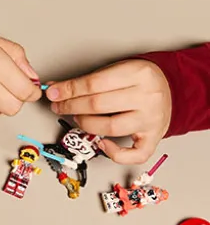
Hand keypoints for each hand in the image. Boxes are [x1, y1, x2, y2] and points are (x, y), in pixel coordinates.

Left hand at [46, 59, 170, 163]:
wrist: (171, 88)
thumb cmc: (138, 80)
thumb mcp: (117, 69)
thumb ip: (88, 80)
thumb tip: (56, 89)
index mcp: (139, 73)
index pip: (94, 84)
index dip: (68, 90)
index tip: (53, 93)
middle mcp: (148, 97)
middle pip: (98, 105)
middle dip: (71, 107)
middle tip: (58, 106)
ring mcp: (152, 119)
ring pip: (110, 128)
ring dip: (85, 125)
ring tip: (77, 119)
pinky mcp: (155, 137)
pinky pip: (135, 154)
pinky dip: (115, 154)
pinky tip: (101, 144)